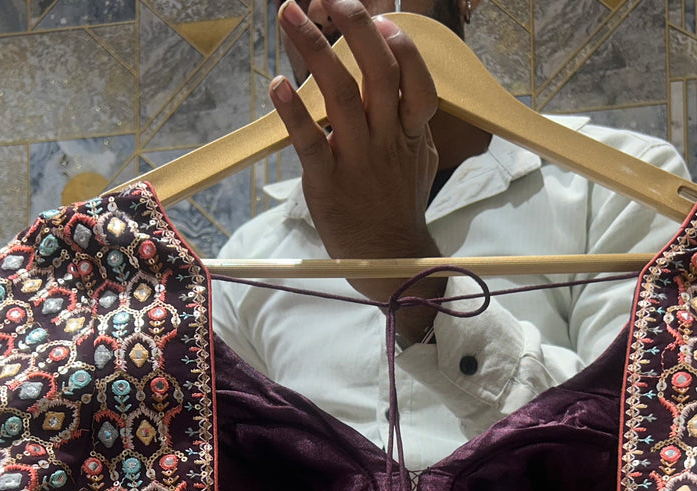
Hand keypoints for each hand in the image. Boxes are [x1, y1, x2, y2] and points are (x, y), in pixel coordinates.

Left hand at [271, 0, 445, 336]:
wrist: (388, 260)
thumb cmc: (397, 203)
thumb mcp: (417, 155)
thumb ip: (410, 115)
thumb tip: (399, 67)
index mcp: (411, 131)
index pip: (415, 78)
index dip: (401, 45)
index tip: (383, 18)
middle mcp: (387, 140)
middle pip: (378, 72)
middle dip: (356, 27)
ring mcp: (357, 160)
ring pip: (341, 95)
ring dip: (314, 50)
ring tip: (291, 13)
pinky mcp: (326, 183)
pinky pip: (310, 141)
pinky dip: (293, 111)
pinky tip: (278, 85)